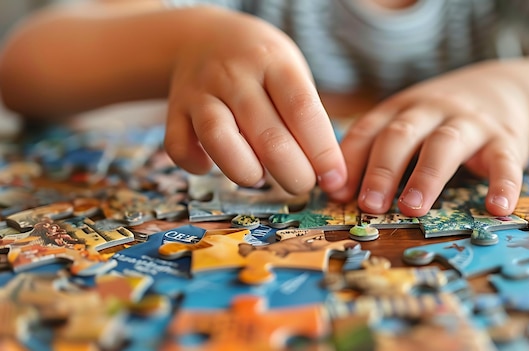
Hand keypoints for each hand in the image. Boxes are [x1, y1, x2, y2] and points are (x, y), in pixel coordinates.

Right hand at [164, 7, 346, 194]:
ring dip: (246, 172)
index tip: (334, 178)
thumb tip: (329, 174)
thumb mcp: (290, 71)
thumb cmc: (261, 66)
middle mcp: (234, 75)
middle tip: (302, 184)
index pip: (302, 110)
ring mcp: (200, 91)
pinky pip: (179, 146)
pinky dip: (196, 164)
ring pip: (219, 139)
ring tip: (261, 178)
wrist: (202, 37)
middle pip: (268, 136)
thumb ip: (305, 116)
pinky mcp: (174, 110)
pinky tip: (212, 166)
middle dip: (293, 173)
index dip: (322, 152)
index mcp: (273, 62)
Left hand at [329, 61, 528, 216]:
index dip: (350, 160)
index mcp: (401, 109)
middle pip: (401, 136)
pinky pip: (504, 161)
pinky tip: (497, 208)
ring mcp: (469, 123)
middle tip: (369, 204)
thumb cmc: (440, 119)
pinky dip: (503, 184)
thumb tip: (336, 191)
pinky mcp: (505, 139)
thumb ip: (374, 151)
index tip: (336, 192)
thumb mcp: (406, 125)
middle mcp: (432, 110)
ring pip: (445, 145)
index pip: (369, 130)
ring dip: (426, 177)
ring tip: (412, 208)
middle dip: (382, 170)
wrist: (504, 89)